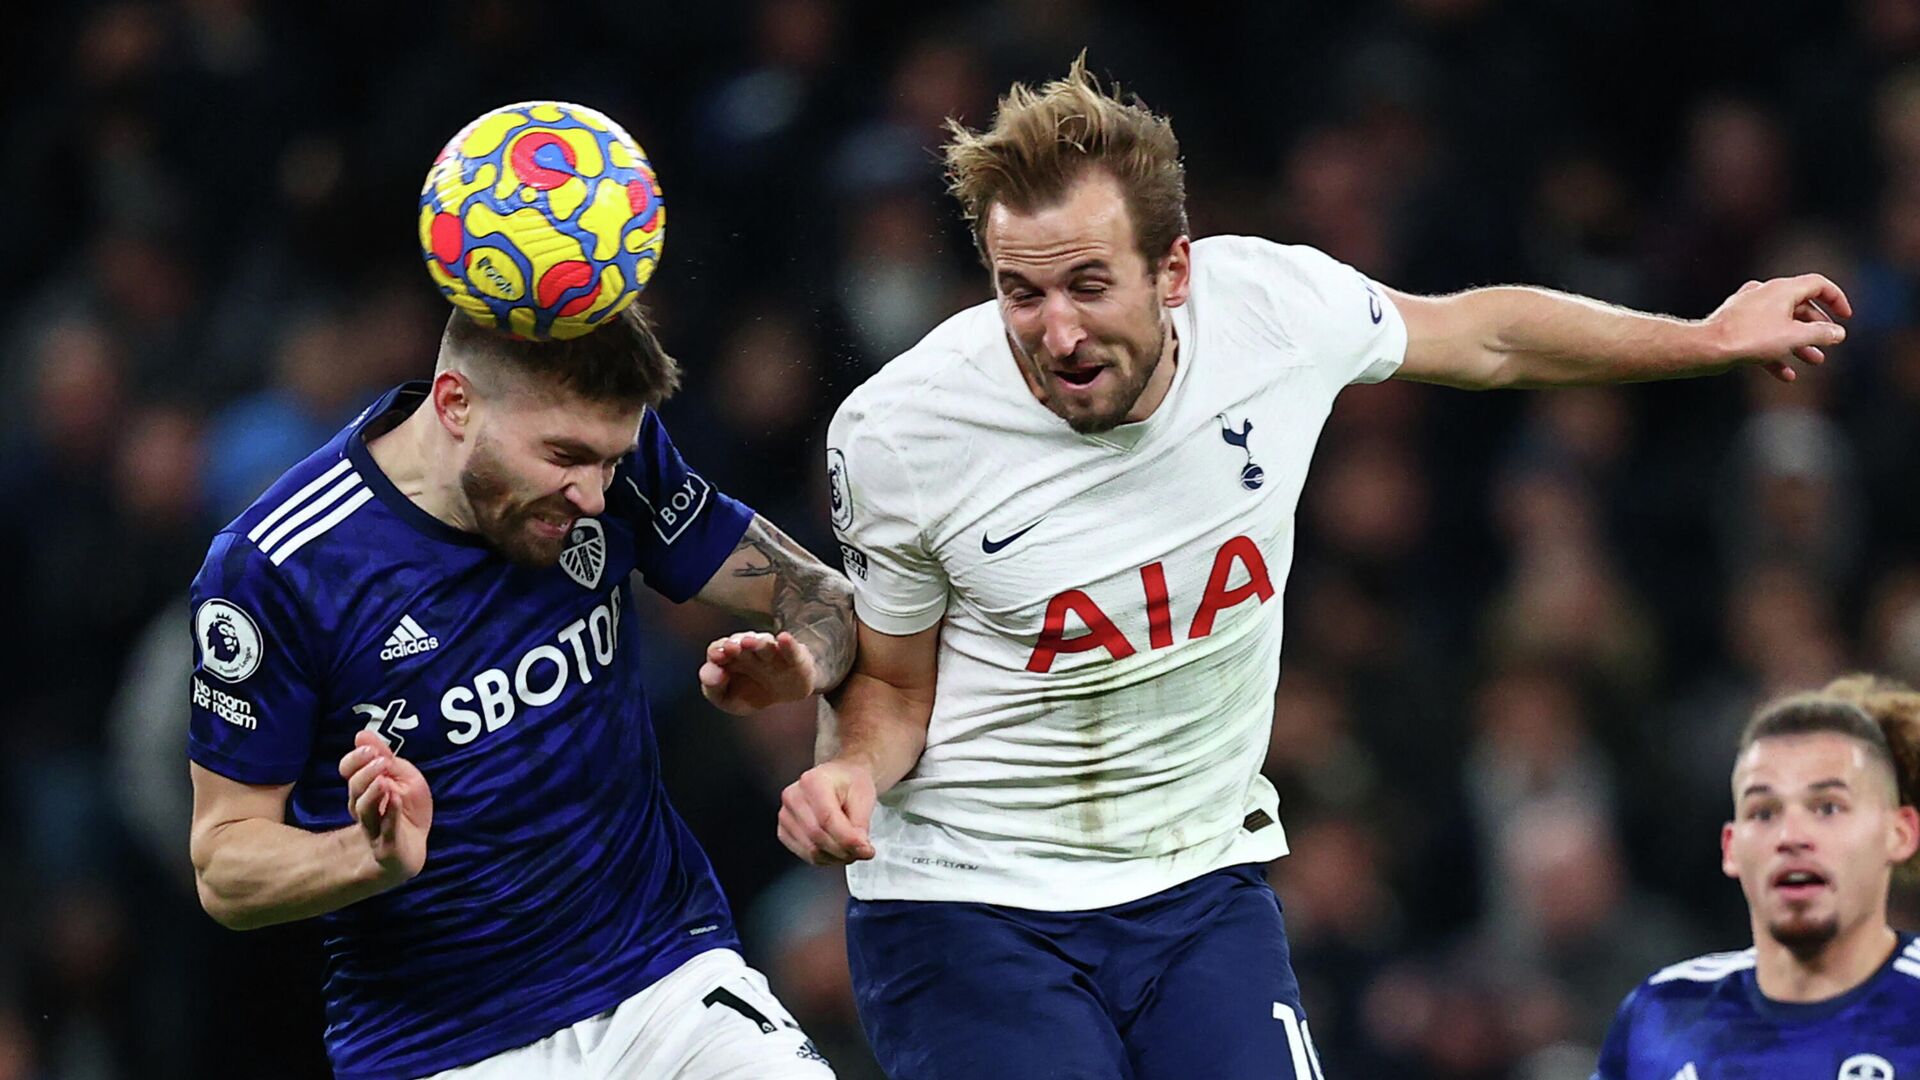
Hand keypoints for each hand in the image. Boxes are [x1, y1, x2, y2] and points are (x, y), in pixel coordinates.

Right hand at [338, 729, 432, 886]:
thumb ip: (385, 757)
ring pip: (364, 810)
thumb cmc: (405, 810)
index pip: (349, 771)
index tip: (367, 748)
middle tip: (380, 761)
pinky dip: (390, 813)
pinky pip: (386, 829)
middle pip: (355, 789)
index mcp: (365, 789)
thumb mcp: (403, 777)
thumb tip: (362, 734)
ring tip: (384, 780)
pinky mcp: (387, 846)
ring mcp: (374, 828)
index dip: (354, 760)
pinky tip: (394, 798)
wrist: (412, 849)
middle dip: (365, 773)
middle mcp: (363, 808)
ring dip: (373, 792)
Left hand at [699, 631, 818, 714]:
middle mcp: (750, 651)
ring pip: (764, 646)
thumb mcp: (728, 700)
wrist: (788, 694)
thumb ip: (713, 689)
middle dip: (735, 645)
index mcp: (730, 657)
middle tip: (731, 647)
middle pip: (741, 644)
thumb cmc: (752, 693)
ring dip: (757, 643)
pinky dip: (788, 644)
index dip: (717, 651)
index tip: (716, 656)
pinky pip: (792, 650)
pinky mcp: (796, 659)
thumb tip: (715, 675)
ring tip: (750, 642)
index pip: (718, 650)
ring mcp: (773, 653)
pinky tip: (784, 638)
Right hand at [778, 759, 877, 865]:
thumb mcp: (864, 797)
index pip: (827, 819)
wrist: (840, 780)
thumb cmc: (849, 783)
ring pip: (811, 850)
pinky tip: (836, 850)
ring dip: (836, 857)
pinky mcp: (784, 830)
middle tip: (863, 851)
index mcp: (813, 782)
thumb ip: (861, 824)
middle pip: (818, 837)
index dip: (848, 840)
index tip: (866, 849)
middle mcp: (794, 797)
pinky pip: (804, 854)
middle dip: (844, 851)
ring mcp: (786, 814)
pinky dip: (824, 858)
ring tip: (851, 850)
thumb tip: (859, 848)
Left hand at [1704, 274, 1852, 381]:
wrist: (1707, 348)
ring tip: (1815, 360)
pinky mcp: (1736, 327)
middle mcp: (1765, 294)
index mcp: (1781, 289)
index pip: (1818, 284)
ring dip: (1800, 343)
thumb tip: (1838, 333)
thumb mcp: (1794, 336)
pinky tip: (1787, 375)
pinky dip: (1777, 354)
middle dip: (1817, 327)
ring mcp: (1748, 310)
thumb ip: (1821, 333)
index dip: (1836, 299)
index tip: (1846, 317)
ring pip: (1781, 325)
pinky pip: (1762, 339)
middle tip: (1829, 342)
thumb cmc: (1750, 338)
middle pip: (1800, 306)